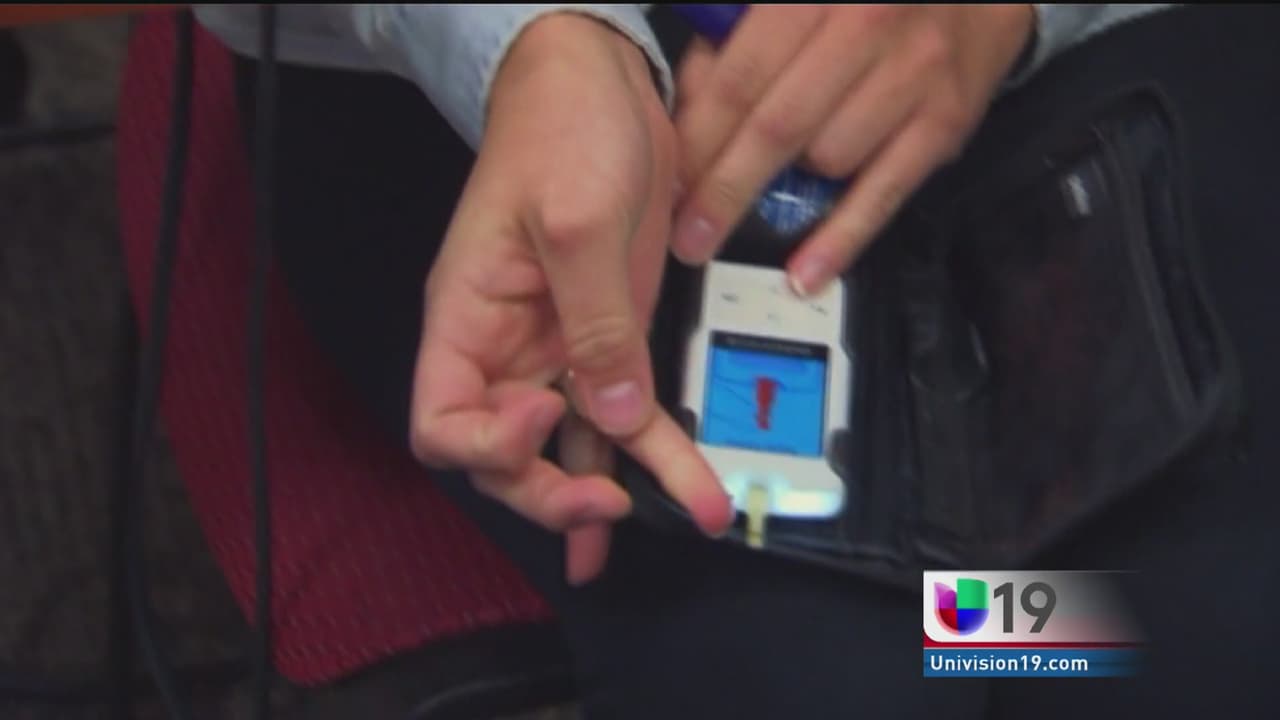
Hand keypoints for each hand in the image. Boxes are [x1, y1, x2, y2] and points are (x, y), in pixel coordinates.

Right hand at [409, 13, 733, 583]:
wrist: (601, 86)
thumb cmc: (558, 130)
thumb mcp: (574, 220)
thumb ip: (593, 320)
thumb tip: (612, 410)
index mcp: (467, 321)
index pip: (442, 424)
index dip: (488, 445)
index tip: (547, 414)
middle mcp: (507, 349)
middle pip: (506, 457)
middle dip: (551, 491)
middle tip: (606, 505)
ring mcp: (562, 349)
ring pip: (574, 448)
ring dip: (613, 495)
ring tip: (666, 526)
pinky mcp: (613, 340)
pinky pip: (631, 415)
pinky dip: (658, 455)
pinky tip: (686, 491)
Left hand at [671, 4, 1033, 292]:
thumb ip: (734, 37)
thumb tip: (688, 106)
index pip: (739, 79)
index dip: (697, 140)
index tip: (667, 182)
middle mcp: (867, 25)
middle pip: (776, 129)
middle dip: (722, 190)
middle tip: (686, 237)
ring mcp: (914, 76)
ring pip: (827, 160)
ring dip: (783, 191)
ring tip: (754, 207)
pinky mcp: (946, 120)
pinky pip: (885, 194)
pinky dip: (843, 240)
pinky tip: (805, 274)